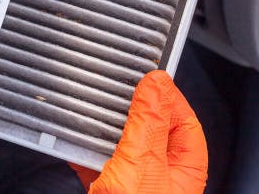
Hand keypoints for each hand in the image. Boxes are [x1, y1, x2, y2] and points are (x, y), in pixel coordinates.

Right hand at [71, 71, 207, 193]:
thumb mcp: (144, 160)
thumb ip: (150, 119)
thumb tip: (157, 82)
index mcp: (184, 168)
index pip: (183, 119)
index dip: (168, 95)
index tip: (149, 75)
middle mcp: (161, 174)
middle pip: (149, 128)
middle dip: (129, 110)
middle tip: (116, 93)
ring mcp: (134, 182)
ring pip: (120, 143)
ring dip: (102, 130)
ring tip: (91, 117)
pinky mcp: (108, 188)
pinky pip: (97, 159)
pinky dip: (84, 149)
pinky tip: (74, 141)